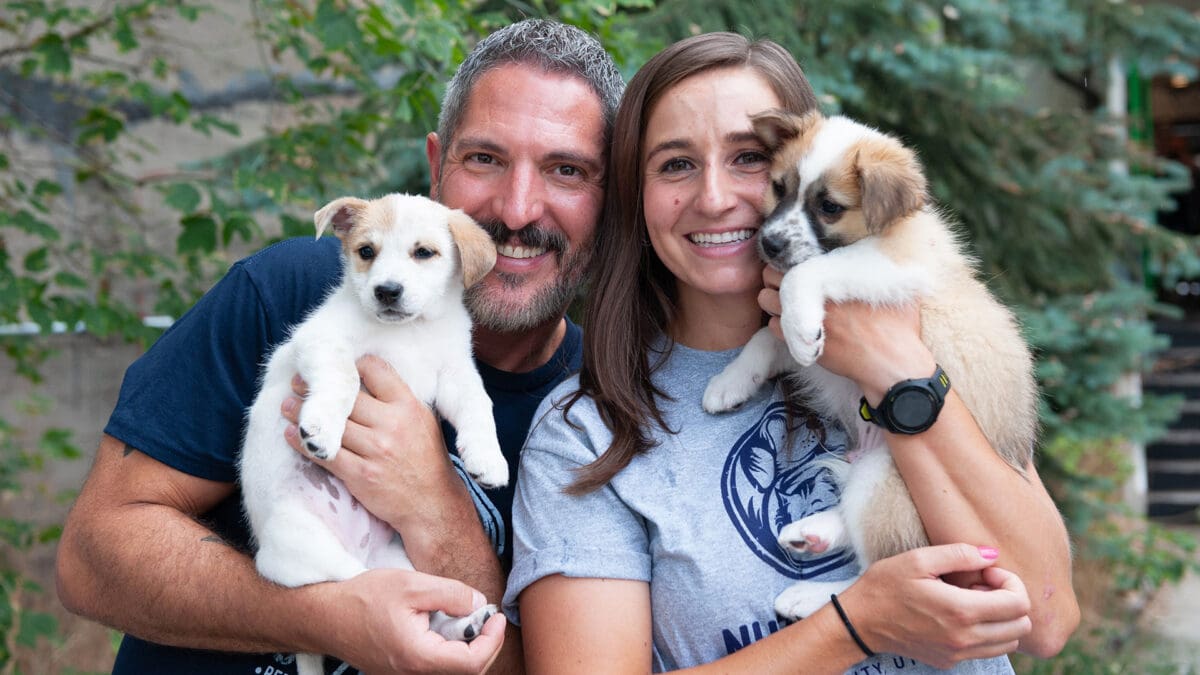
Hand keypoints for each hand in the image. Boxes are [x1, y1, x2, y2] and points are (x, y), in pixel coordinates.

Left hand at [283, 355, 459, 533]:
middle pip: (346, 396)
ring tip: (288, 405)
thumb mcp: (422, 420)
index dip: (353, 366)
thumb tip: (365, 380)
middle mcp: (392, 424)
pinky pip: (325, 454)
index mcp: (408, 406)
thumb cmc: (426, 459)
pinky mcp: (360, 475)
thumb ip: (397, 400)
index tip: (336, 370)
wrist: (432, 504)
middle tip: (298, 382)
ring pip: (331, 424)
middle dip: (318, 387)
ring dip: (302, 413)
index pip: (375, 370)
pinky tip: (291, 434)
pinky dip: (304, 443)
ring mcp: (375, 450)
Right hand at [318, 568, 504, 673]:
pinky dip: (448, 649)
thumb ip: (451, 594)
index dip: (493, 640)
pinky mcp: (400, 671)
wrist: (325, 616)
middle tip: (485, 617)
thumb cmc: (363, 599)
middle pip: (466, 671)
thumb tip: (479, 604)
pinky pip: (434, 667)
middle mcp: (413, 674)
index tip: (496, 617)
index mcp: (419, 657)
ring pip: (450, 670)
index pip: (472, 663)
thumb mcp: (412, 584)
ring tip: (462, 618)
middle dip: (484, 644)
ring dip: (466, 647)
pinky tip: (442, 626)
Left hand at [760, 266, 933, 399]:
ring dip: (772, 301)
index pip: (791, 260)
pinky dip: (779, 325)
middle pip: (771, 277)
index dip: (788, 264)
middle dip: (774, 279)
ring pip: (766, 301)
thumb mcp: (893, 287)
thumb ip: (879, 267)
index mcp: (832, 277)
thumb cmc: (897, 325)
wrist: (890, 362)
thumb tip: (878, 251)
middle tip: (785, 286)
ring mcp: (803, 318)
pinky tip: (794, 326)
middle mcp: (813, 294)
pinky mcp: (800, 341)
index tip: (795, 270)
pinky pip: (773, 328)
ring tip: (787, 305)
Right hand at [839, 544, 1031, 668]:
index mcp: (961, 610)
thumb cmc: (885, 586)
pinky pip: (988, 651)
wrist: (860, 622)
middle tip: (982, 585)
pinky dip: (988, 633)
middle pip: (1021, 626)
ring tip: (974, 601)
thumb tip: (991, 555)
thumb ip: (959, 554)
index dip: (1011, 582)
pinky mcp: (950, 661)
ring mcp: (958, 653)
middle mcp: (965, 637)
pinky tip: (962, 615)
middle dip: (1010, 600)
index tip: (986, 572)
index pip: (1019, 604)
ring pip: (1010, 642)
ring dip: (1001, 619)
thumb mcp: (918, 560)